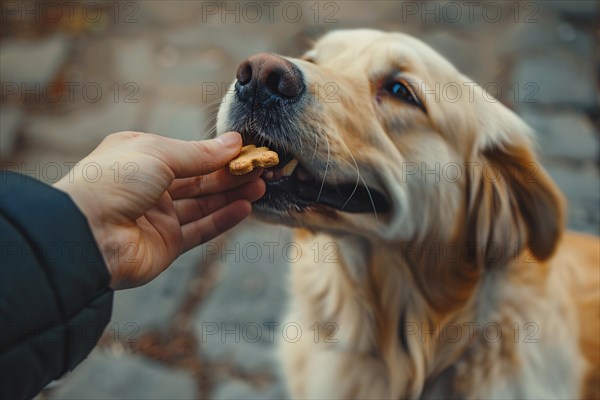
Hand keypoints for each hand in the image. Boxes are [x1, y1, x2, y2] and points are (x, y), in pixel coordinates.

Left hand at [54, 131, 264, 289]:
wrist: (87, 234)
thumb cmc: (113, 181)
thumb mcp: (158, 154)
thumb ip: (200, 153)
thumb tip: (234, 142)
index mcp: (141, 156)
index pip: (188, 153)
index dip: (218, 152)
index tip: (247, 149)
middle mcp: (150, 186)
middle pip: (200, 179)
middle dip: (231, 173)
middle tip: (262, 168)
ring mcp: (158, 217)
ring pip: (204, 204)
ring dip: (232, 194)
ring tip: (260, 185)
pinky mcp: (166, 244)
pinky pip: (201, 229)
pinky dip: (223, 219)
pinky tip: (245, 207)